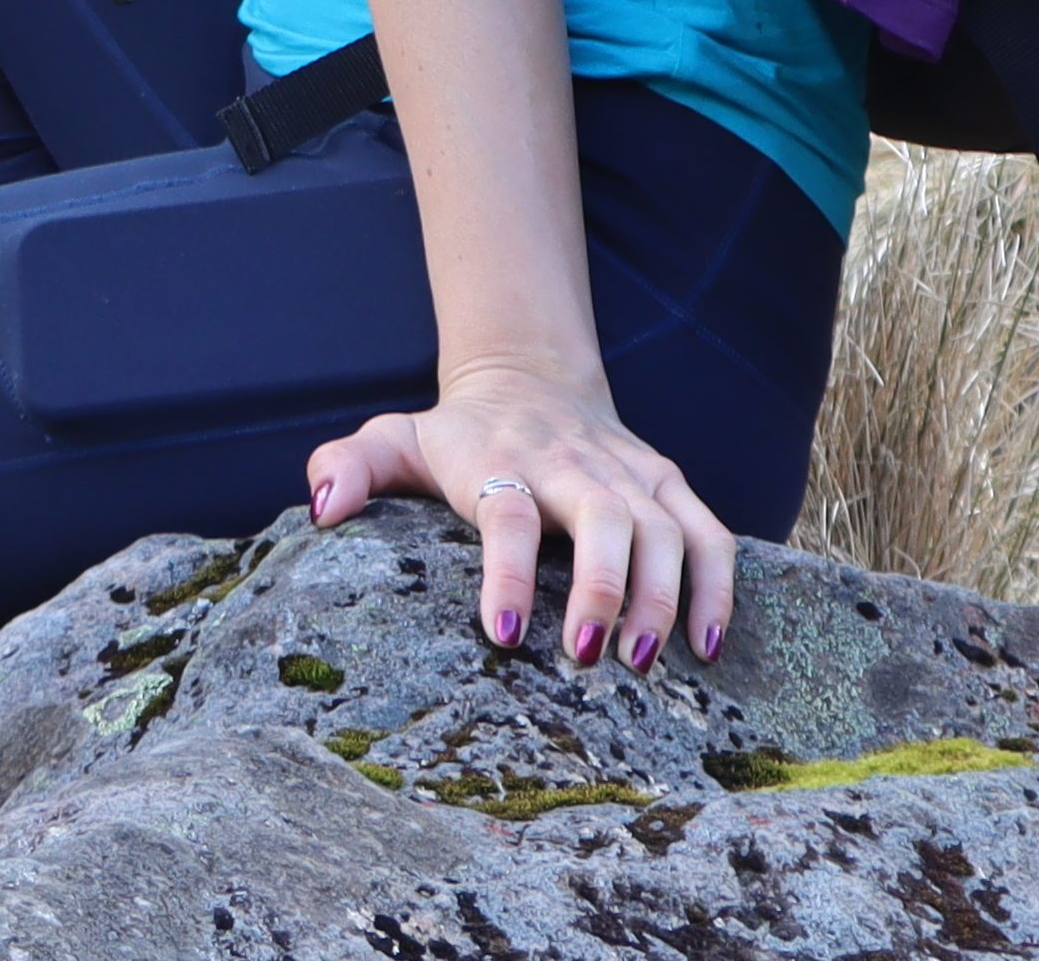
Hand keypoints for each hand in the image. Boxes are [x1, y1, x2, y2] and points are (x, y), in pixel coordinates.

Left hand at [305, 357, 736, 668]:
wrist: (530, 377)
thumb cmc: (455, 434)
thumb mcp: (393, 438)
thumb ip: (347, 466)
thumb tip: (321, 511)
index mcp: (502, 461)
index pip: (509, 512)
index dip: (507, 571)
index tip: (500, 632)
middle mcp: (572, 465)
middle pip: (604, 518)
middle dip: (604, 589)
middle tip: (589, 656)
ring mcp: (628, 473)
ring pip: (663, 529)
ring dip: (662, 596)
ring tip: (643, 661)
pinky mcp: (666, 482)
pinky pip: (708, 531)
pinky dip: (717, 582)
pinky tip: (710, 642)